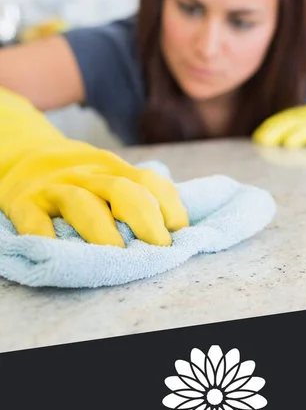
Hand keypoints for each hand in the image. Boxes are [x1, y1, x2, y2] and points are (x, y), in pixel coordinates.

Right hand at [0, 87, 188, 246]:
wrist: (23, 157)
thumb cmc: (80, 180)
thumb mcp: (109, 176)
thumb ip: (138, 197)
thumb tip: (179, 232)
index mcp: (114, 170)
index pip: (150, 182)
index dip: (169, 206)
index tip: (179, 232)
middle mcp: (87, 177)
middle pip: (121, 190)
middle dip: (144, 218)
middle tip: (158, 247)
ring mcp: (55, 189)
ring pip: (80, 203)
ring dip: (101, 229)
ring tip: (116, 252)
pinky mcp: (24, 203)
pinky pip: (33, 219)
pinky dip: (44, 235)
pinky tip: (58, 251)